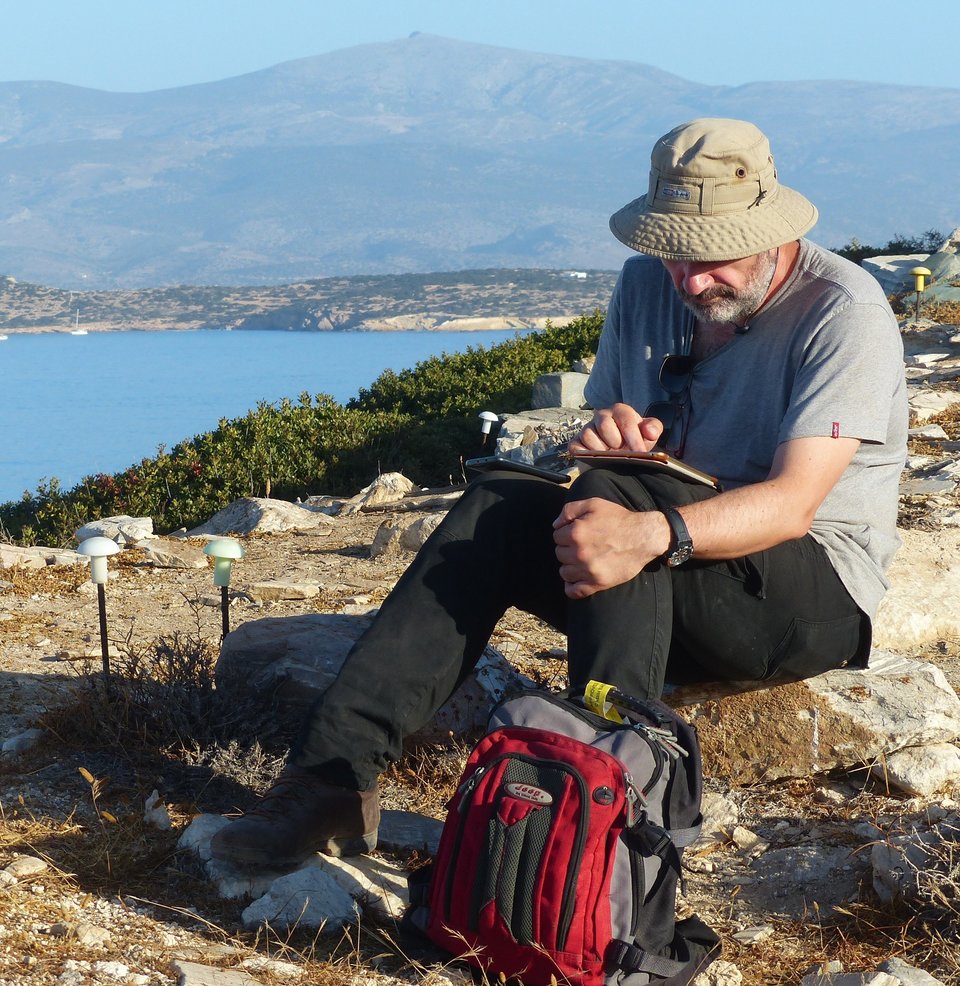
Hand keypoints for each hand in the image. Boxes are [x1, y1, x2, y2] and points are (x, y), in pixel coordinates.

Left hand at [552, 498, 668, 598]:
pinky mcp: (598, 583)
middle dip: (567, 549)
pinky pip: (574, 592)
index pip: (556, 537)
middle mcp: (579, 553)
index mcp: (576, 533)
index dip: (566, 533)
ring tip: (581, 560)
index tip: (576, 533)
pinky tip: (576, 580)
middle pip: (559, 554)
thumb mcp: (594, 504)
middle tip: (582, 546)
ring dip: (570, 566)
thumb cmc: (619, 519)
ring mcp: (588, 570)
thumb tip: (555, 525)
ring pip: (564, 572)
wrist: (644, 537)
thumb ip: (569, 510)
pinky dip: (571, 588)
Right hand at [570, 404, 663, 452]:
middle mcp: (602, 416)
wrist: (619, 457)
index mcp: (620, 411)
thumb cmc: (633, 443)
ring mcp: (587, 428)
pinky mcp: (576, 441)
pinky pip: (576, 446)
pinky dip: (584, 453)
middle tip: (622, 452)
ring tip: (609, 456)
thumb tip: (649, 432)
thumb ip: (653, 428)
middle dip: (616, 443)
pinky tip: (595, 459)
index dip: (633, 437)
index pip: (625, 419)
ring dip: (601, 450)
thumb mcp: (648, 436)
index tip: (639, 452)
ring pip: (589, 435)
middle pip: (604, 425)